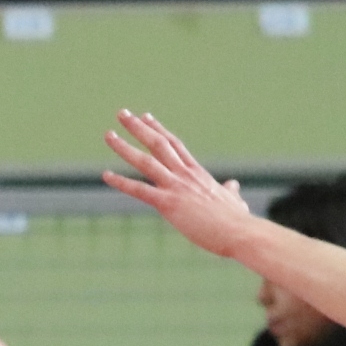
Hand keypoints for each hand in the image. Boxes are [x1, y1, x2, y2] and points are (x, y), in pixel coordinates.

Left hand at [102, 109, 261, 260]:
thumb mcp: (233, 199)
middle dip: (138, 127)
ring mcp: (176, 187)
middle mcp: (185, 174)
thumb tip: (233, 185)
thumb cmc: (237, 220)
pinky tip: (105, 176)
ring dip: (124, 147)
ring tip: (108, 134)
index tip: (145, 116)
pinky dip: (121, 182)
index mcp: (197, 172)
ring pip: (145, 161)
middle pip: (158, 143)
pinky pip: (139, 190)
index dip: (158, 129)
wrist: (240, 232)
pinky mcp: (169, 204)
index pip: (174, 144)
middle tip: (121, 113)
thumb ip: (229, 190)